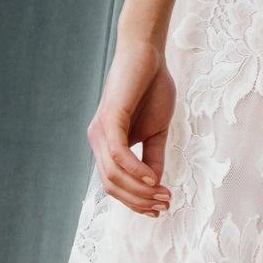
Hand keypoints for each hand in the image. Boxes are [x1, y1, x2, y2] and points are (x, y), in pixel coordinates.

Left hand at [87, 39, 176, 215]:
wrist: (148, 54)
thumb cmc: (152, 88)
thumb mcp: (156, 131)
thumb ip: (153, 157)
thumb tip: (155, 185)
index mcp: (107, 144)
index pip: (114, 185)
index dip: (135, 201)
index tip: (160, 208)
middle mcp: (97, 140)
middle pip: (111, 186)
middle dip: (138, 201)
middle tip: (164, 205)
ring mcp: (101, 131)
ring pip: (113, 175)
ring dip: (139, 191)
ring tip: (163, 195)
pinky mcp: (109, 119)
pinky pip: (117, 154)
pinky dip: (135, 171)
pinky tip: (152, 179)